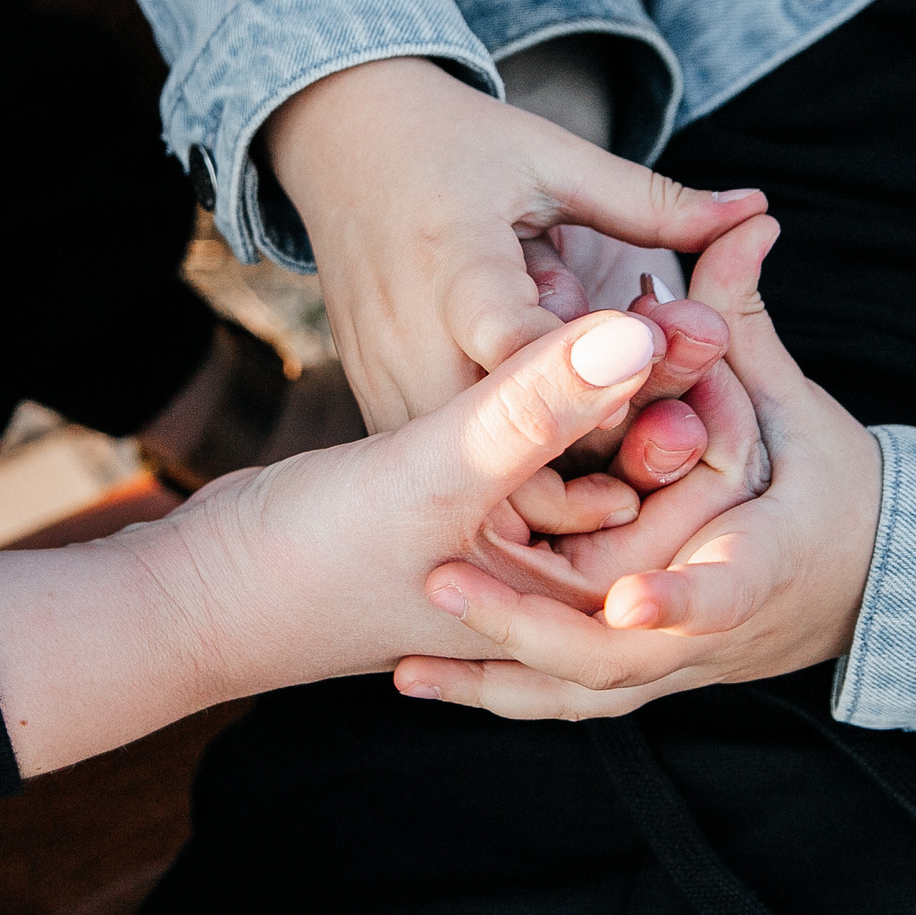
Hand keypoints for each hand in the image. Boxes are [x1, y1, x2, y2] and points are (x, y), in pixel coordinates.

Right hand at [0, 309, 672, 772]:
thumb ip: (535, 401)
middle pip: (637, 495)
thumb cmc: (309, 556)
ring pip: (586, 472)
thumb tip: (639, 333)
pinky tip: (575, 340)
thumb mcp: (435, 467)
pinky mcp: (456, 531)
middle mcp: (537, 590)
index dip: (694, 419)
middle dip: (671, 416)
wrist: (194, 592)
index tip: (721, 331)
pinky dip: (558, 414)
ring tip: (654, 315)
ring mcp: (494, 563)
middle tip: (710, 315)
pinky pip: (533, 468)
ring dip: (617, 407)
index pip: (661, 515)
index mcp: (552, 599)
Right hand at [263, 58, 764, 431]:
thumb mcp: (552, 159)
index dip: (596, 379)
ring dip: (557, 475)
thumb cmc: (457, 144)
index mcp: (454, 262)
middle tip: (679, 441)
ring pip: (475, 472)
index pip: (521, 346)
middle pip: (503, 434)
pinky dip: (509, 478)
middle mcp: (408, 336)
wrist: (340, 146)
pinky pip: (447, 471)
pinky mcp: (373, 408)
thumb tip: (759, 210)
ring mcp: (382, 382)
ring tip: (631, 458)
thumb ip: (653, 202)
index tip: (664, 387)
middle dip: (594, 445)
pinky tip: (572, 465)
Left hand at [393, 216, 885, 719]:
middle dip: (534, 627)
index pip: (728, 588)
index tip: (622, 602)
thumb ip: (745, 317)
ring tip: (408, 662)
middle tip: (446, 581)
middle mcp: (719, 631)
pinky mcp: (640, 682)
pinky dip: (496, 692)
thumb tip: (750, 218)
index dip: (680, 598)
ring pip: (583, 692)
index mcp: (770, 558)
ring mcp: (678, 667)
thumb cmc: (828, 481)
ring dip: (497, 677)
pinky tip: (416, 677)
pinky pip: (563, 699)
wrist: (864, 585)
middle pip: (623, 658)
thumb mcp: (790, 401)